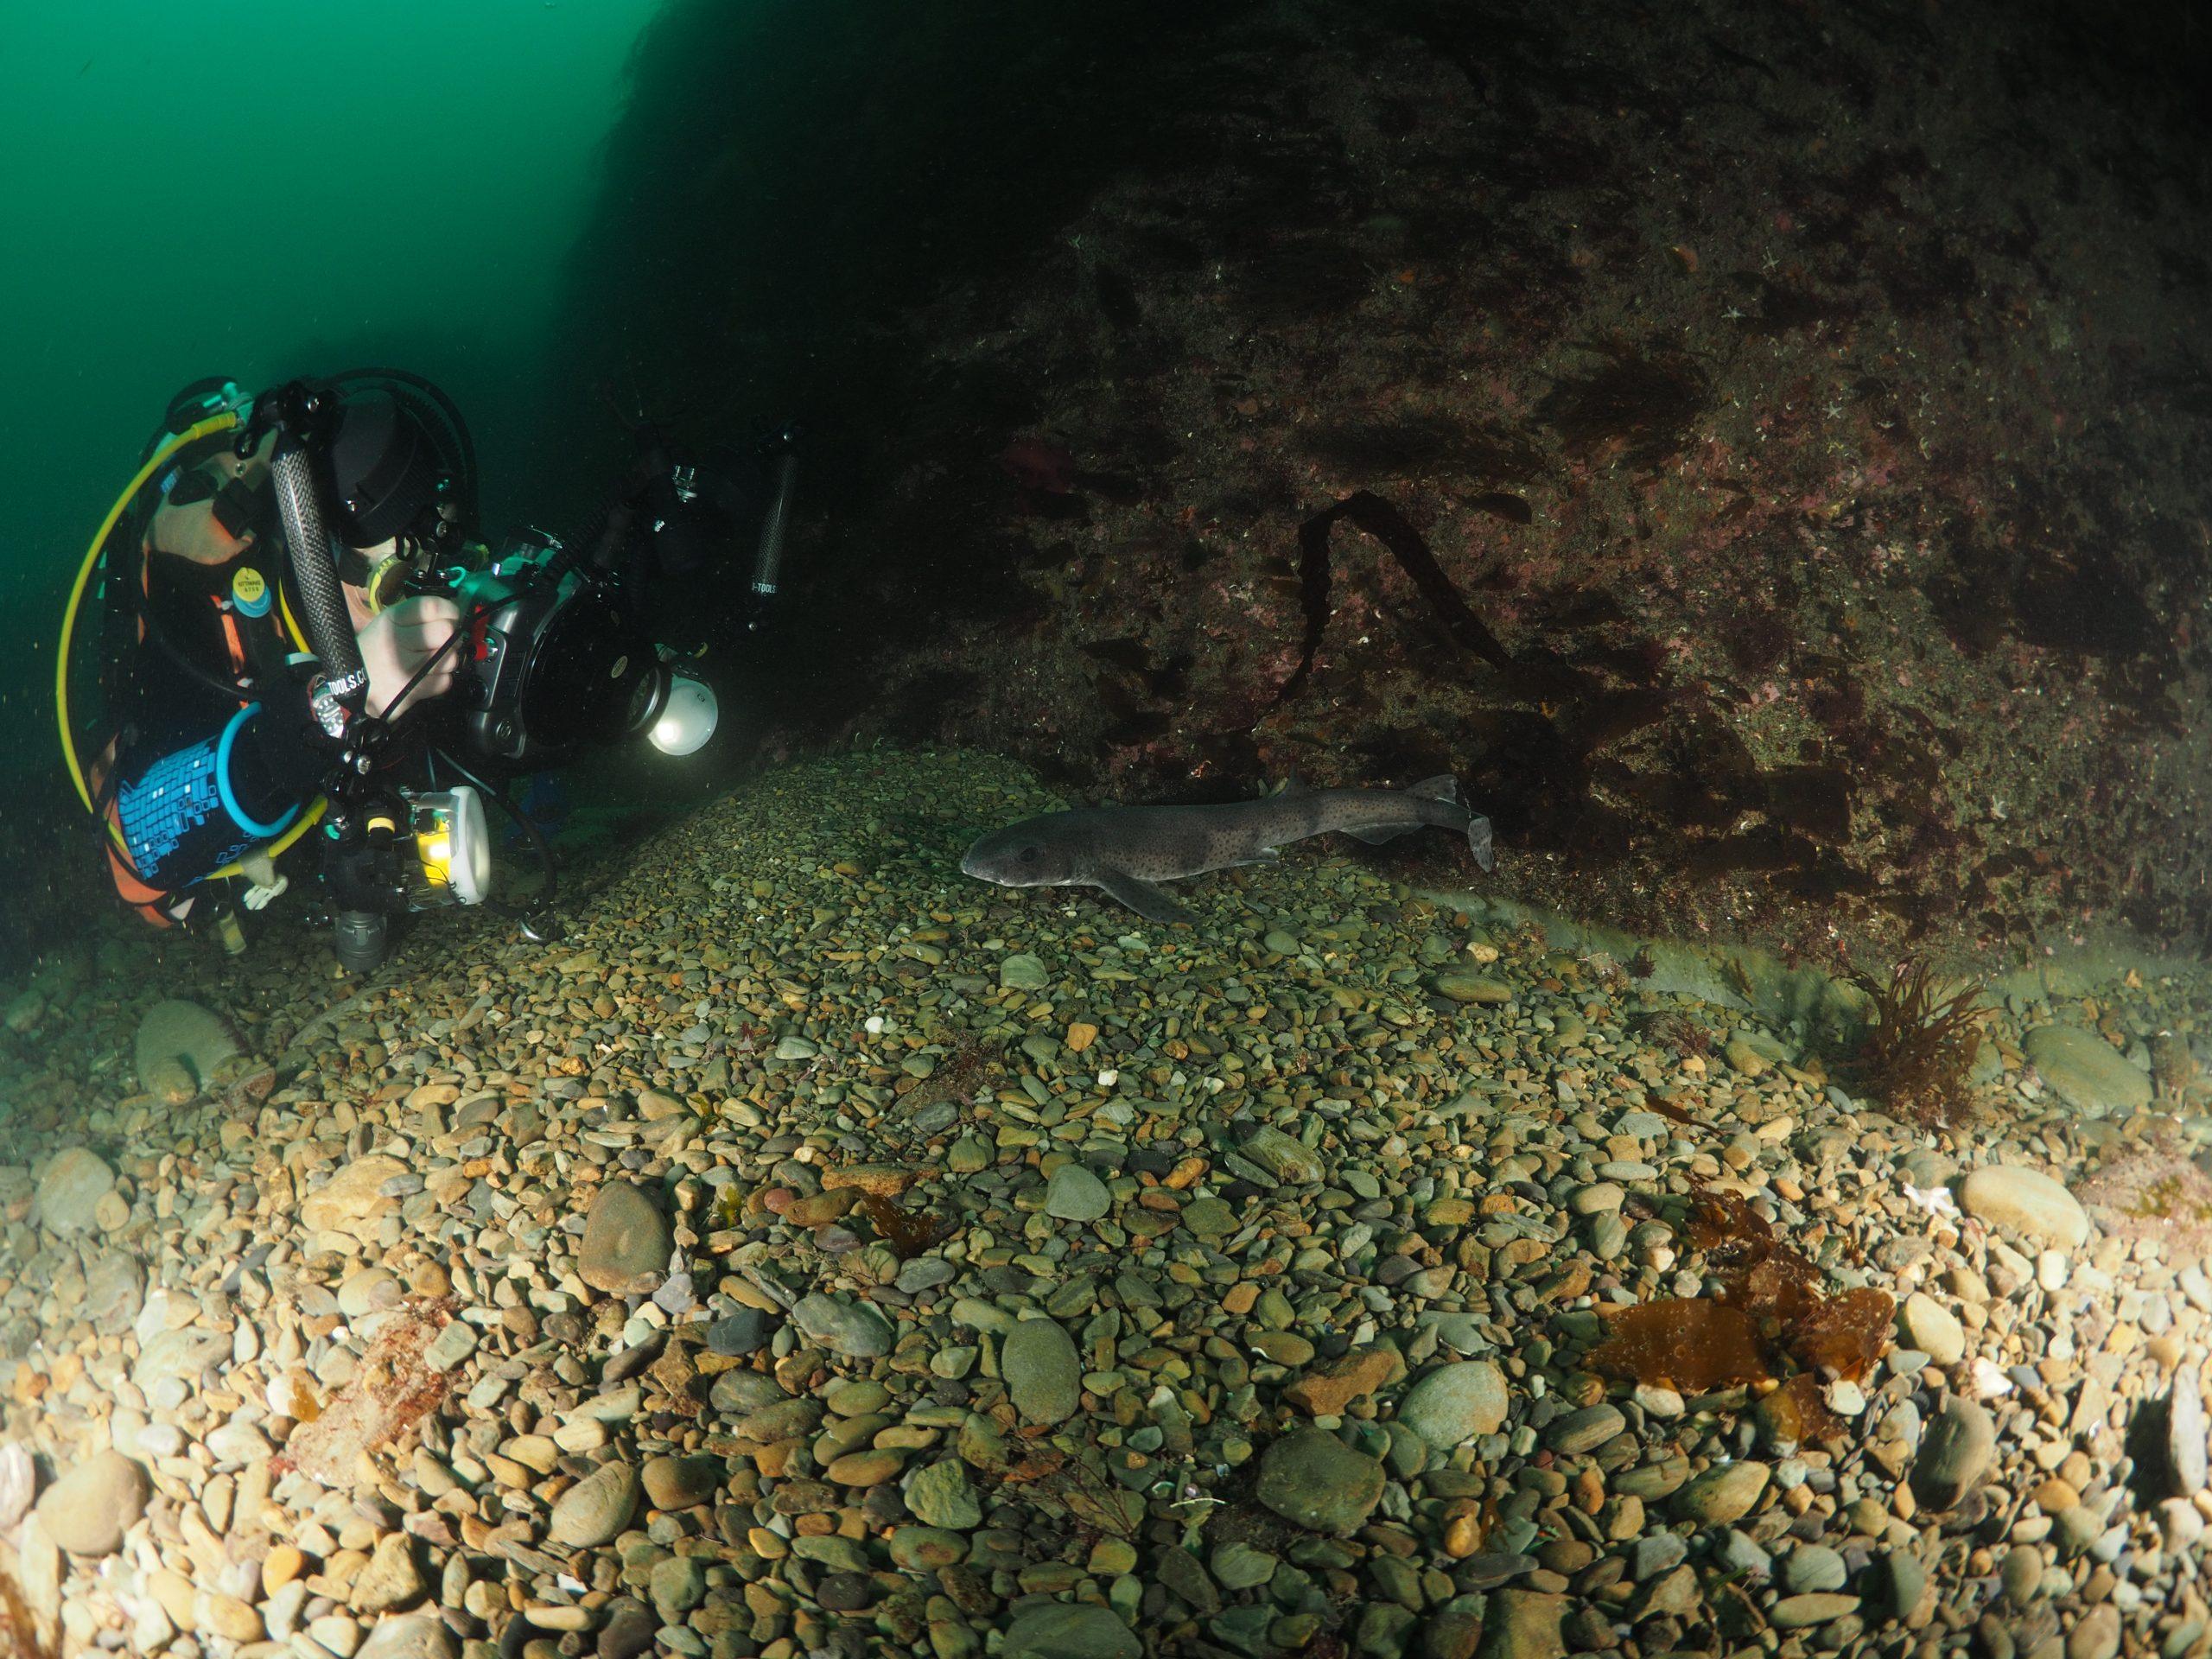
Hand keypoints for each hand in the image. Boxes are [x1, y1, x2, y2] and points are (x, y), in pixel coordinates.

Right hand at [358, 596, 462, 718]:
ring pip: (450, 659)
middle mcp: (396, 641)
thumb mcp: (388, 625)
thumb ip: (418, 618)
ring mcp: (403, 668)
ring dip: (445, 662)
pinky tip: (423, 679)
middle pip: (446, 632)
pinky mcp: (410, 691)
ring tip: (427, 664)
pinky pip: (445, 681)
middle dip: (450, 638)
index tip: (452, 617)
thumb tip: (456, 617)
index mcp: (391, 620)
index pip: (431, 607)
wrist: (350, 686)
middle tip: (440, 644)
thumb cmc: (375, 652)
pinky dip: (438, 681)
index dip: (450, 611)